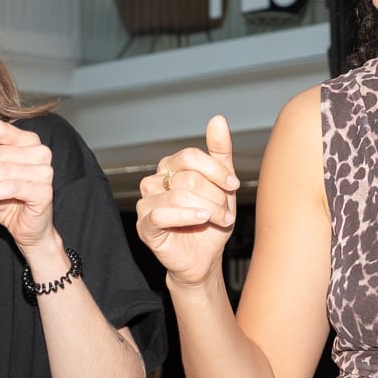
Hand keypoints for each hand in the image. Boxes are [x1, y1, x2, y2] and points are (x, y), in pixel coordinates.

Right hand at [136, 117, 238, 289]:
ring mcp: (146, 203)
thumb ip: (220, 153)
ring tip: (219, 219)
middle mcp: (154, 181)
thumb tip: (218, 119)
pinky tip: (202, 219)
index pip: (189, 156)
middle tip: (226, 212)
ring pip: (178, 195)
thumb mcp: (222, 185)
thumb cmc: (211, 222)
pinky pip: (160, 214)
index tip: (233, 186)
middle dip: (215, 195)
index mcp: (170, 167)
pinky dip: (186, 216)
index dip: (215, 170)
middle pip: (187, 177)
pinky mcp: (144, 226)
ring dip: (207, 208)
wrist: (204, 258)